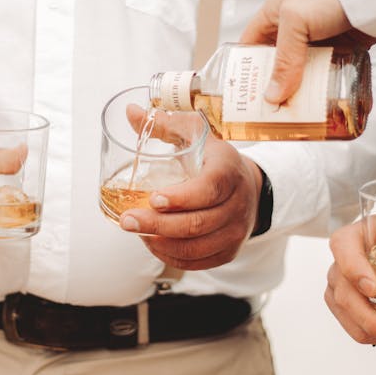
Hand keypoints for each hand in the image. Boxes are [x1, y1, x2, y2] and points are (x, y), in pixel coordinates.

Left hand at [118, 116, 262, 269]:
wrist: (248, 186)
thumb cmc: (212, 158)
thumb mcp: (195, 134)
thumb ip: (164, 124)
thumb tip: (131, 112)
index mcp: (228, 169)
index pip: (210, 188)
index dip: (182, 197)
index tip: (154, 198)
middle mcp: (237, 202)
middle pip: (197, 223)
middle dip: (157, 224)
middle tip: (128, 220)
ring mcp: (236, 230)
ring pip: (196, 247)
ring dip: (160, 243)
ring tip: (136, 231)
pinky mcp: (229, 251)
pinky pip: (198, 262)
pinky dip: (171, 257)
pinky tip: (153, 243)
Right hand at [240, 0, 375, 104]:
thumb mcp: (296, 22)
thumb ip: (284, 60)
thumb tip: (273, 97)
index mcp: (274, 15)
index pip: (250, 44)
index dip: (244, 67)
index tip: (242, 92)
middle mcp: (294, 29)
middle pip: (276, 64)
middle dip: (272, 86)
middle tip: (267, 111)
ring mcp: (318, 40)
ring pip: (302, 72)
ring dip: (299, 91)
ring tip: (293, 115)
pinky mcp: (341, 49)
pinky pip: (326, 73)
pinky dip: (322, 88)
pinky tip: (320, 104)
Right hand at [324, 219, 375, 344]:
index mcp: (358, 234)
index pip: (342, 246)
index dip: (352, 267)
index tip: (373, 288)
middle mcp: (342, 259)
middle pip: (343, 290)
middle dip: (369, 317)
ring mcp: (339, 283)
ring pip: (344, 312)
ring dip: (370, 330)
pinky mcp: (344, 303)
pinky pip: (350, 323)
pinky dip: (370, 333)